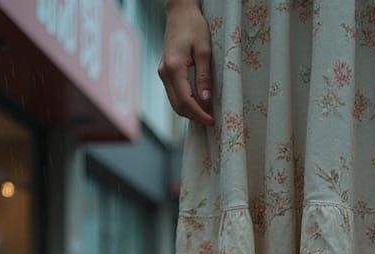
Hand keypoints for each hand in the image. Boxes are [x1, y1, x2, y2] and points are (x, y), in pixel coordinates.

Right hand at [158, 0, 214, 125]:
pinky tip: (198, 103)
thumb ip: (204, 77)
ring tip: (206, 114)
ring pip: (174, 101)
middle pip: (177, 105)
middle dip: (194, 116)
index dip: (199, 114)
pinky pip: (174, 93)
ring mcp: (163, 72)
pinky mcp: (165, 71)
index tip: (212, 120)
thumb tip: (205, 100)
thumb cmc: (194, 26)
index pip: (185, 100)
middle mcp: (164, 72)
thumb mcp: (204, 51)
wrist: (180, 13)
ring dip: (190, 111)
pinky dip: (185, 102)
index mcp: (173, 68)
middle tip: (211, 120)